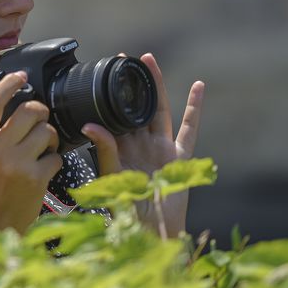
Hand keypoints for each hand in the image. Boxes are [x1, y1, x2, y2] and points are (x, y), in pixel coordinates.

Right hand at [0, 71, 62, 233]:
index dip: (8, 84)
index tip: (19, 76)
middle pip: (28, 111)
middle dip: (39, 112)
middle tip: (38, 120)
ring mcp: (17, 165)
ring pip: (46, 132)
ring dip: (48, 138)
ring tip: (40, 150)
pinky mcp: (36, 179)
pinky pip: (55, 155)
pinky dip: (53, 160)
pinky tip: (42, 170)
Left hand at [82, 53, 204, 236]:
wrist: (153, 230)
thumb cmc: (128, 210)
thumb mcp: (112, 178)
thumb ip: (105, 151)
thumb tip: (89, 126)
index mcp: (119, 148)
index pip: (112, 115)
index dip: (108, 95)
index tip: (103, 72)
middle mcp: (139, 144)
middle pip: (135, 107)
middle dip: (131, 84)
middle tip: (126, 58)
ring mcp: (160, 148)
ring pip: (158, 110)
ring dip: (156, 87)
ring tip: (151, 62)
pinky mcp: (179, 156)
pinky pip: (189, 128)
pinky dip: (194, 108)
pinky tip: (199, 87)